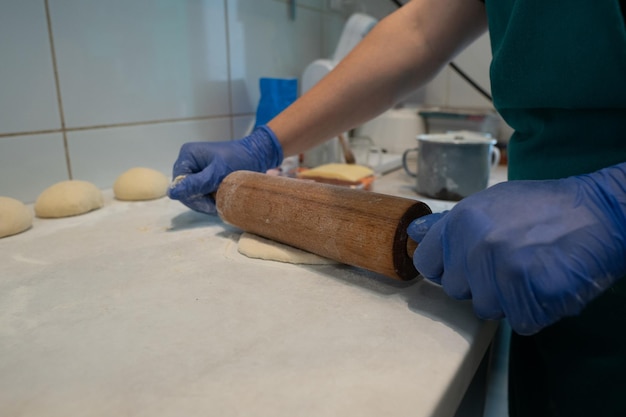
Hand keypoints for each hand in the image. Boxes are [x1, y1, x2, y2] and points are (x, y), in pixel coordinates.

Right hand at [168, 125, 282, 213]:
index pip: (179, 183)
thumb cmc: (239, 159)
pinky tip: (221, 199)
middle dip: (200, 200)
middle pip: (185, 189)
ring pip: (193, 193)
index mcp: (187, 155)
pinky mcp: (204, 176)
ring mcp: (196, 169)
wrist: (258, 155)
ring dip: (206, 201)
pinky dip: (210, 198)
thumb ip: (196, 184)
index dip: (192, 197)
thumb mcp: (218, 173)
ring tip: (221, 202)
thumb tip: (171, 194)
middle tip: (217, 206)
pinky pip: (201, 192)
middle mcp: (189, 161)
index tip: (211, 205)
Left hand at [407, 163, 625, 334]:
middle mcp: (476, 244)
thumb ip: (451, 224)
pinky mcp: (532, 292)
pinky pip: (520, 321)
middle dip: (479, 284)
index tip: (466, 266)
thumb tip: (414, 233)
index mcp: (461, 220)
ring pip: (486, 309)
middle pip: (456, 290)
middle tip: (511, 263)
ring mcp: (503, 269)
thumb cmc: (545, 207)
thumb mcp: (491, 202)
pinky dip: (535, 312)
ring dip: (507, 300)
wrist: (601, 211)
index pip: (427, 264)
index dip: (447, 268)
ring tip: (531, 271)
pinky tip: (546, 285)